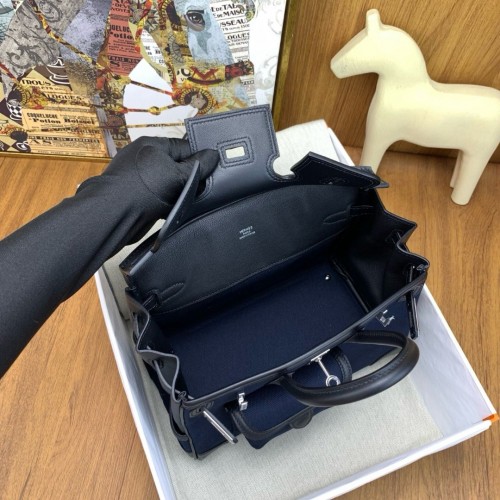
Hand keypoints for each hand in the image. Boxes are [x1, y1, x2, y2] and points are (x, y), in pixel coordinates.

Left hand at [102, 136, 218, 205]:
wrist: (113, 215)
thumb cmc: (144, 190)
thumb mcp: (178, 177)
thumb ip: (198, 166)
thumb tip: (214, 154)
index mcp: (152, 144)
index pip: (184, 147)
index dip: (199, 160)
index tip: (212, 173)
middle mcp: (143, 157)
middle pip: (175, 165)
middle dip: (188, 178)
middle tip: (202, 190)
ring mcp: (136, 176)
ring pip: (167, 182)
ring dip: (177, 193)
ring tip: (188, 201)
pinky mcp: (133, 194)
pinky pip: (156, 195)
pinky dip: (165, 202)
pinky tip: (173, 210)